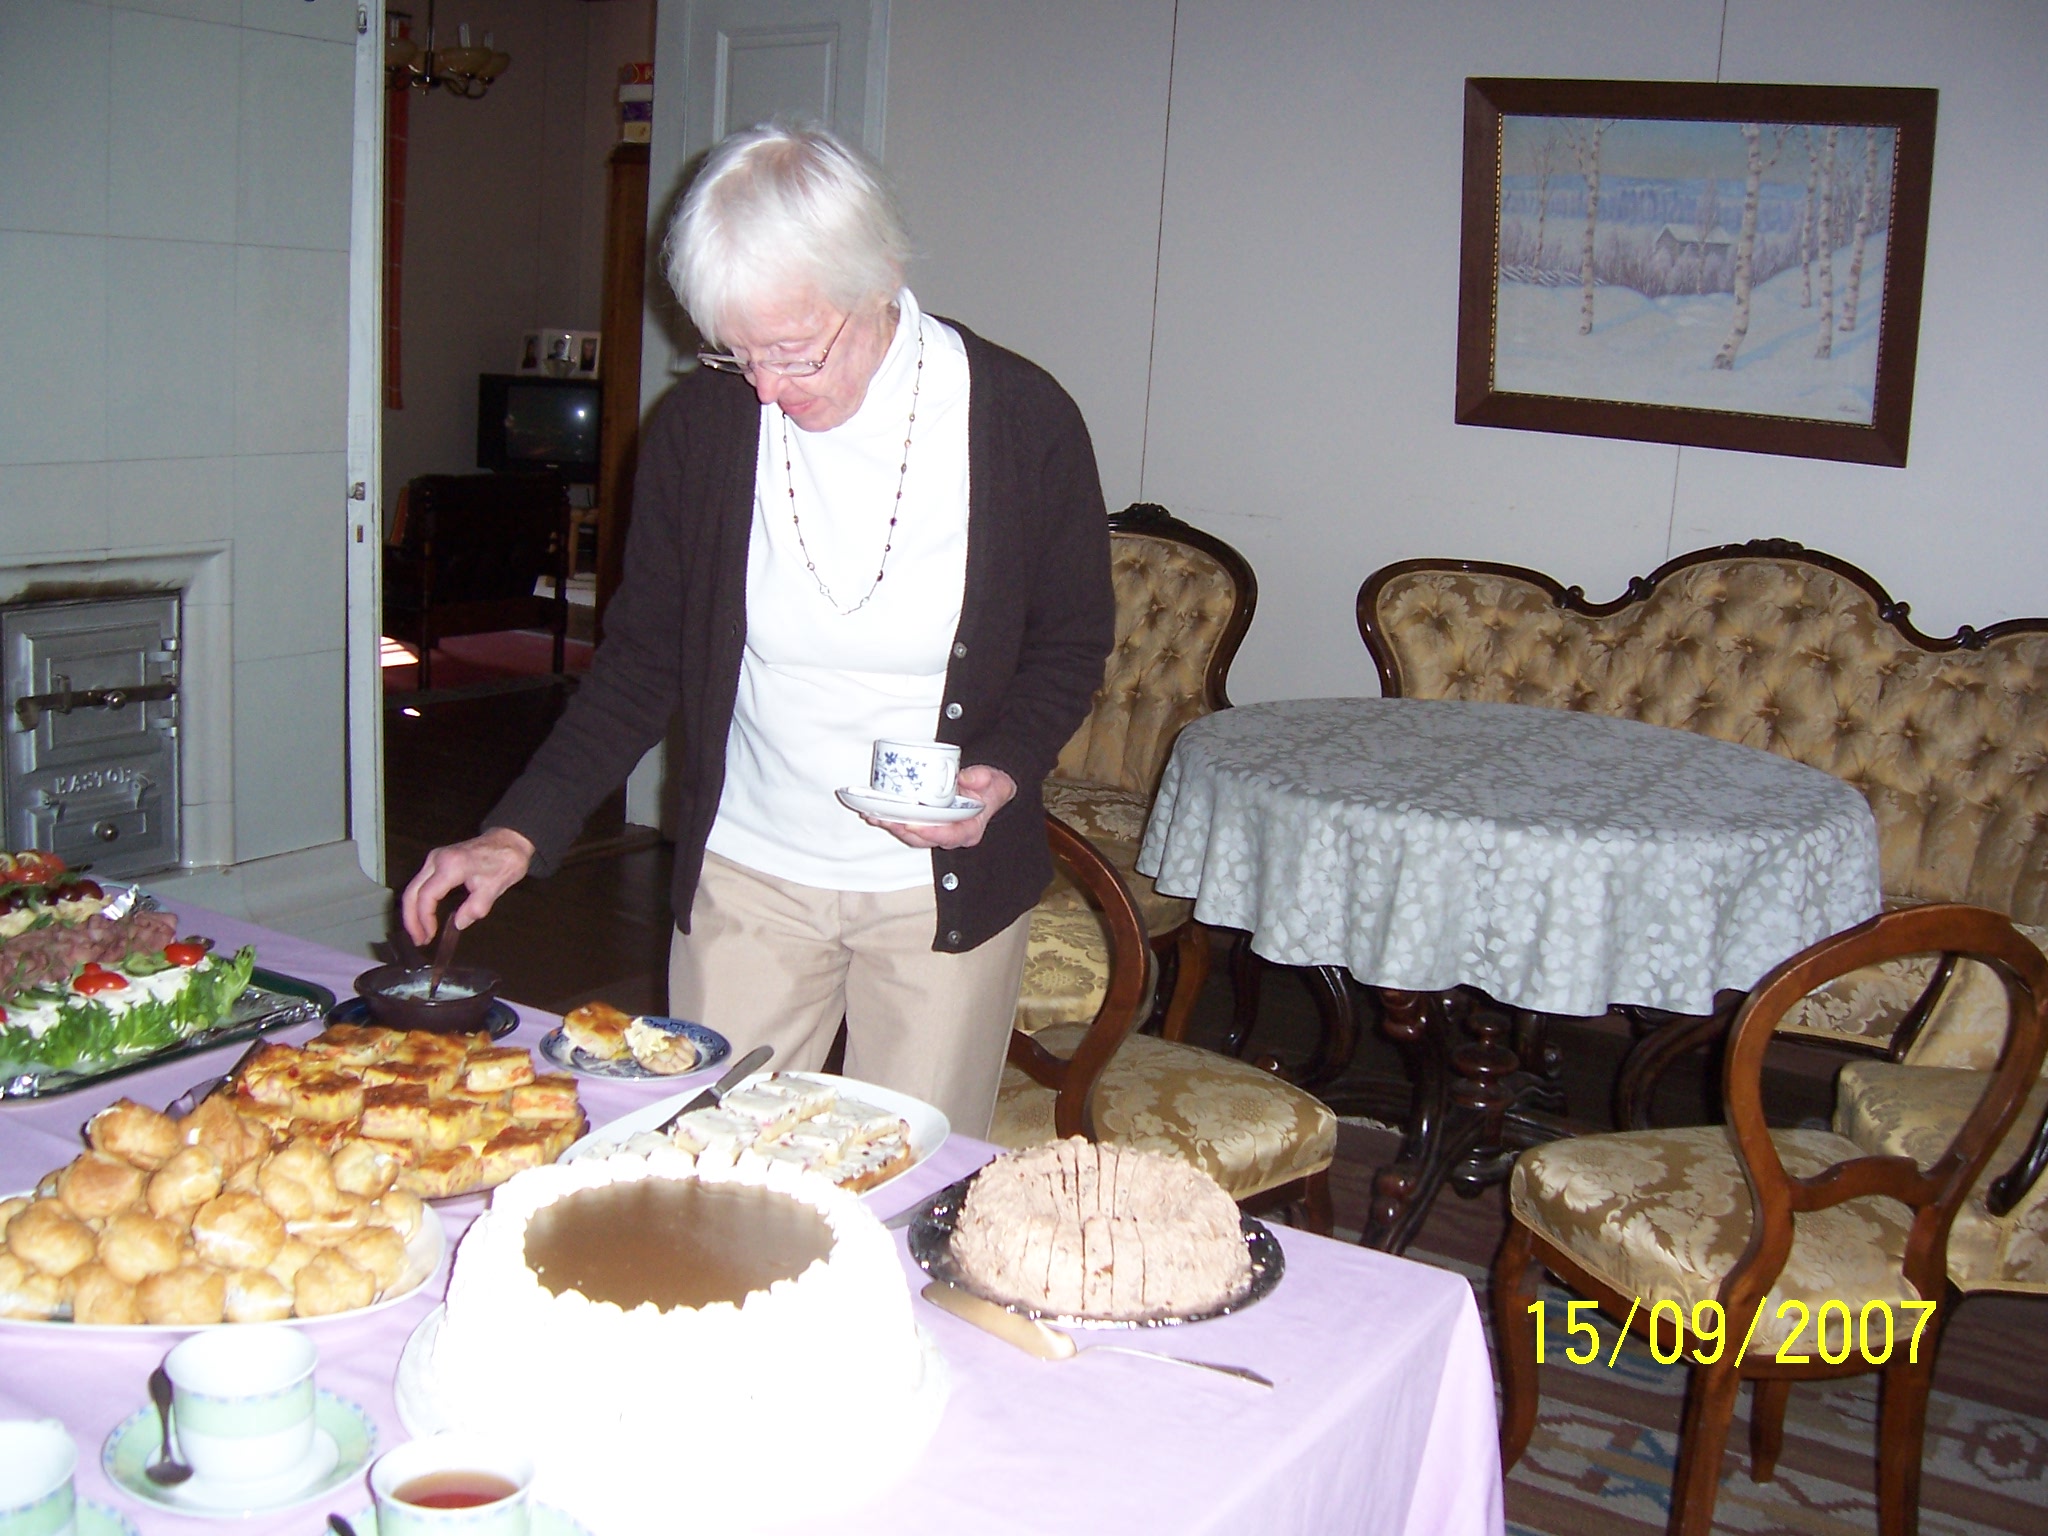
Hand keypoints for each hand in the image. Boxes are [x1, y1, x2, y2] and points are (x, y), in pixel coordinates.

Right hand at [399, 827, 536, 944]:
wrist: (509, 840)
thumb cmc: (505, 861)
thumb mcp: (494, 888)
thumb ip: (475, 908)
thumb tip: (458, 924)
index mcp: (452, 866)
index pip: (427, 896)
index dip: (424, 919)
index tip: (430, 936)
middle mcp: (437, 859)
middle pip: (412, 892)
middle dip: (411, 919)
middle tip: (419, 940)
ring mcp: (435, 858)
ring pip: (413, 888)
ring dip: (413, 912)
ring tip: (421, 934)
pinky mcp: (436, 861)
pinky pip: (420, 884)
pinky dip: (419, 902)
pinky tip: (424, 917)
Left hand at [864, 764, 1016, 849]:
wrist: (988, 789)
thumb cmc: (990, 788)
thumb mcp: (992, 780)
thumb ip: (981, 778)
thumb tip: (964, 778)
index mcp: (969, 829)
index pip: (949, 836)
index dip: (930, 833)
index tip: (913, 824)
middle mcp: (951, 834)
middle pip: (923, 839)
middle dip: (902, 829)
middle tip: (886, 818)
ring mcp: (937, 830)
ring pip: (911, 835)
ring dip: (891, 826)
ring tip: (874, 815)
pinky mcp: (926, 823)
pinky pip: (907, 826)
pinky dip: (891, 819)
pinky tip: (875, 812)